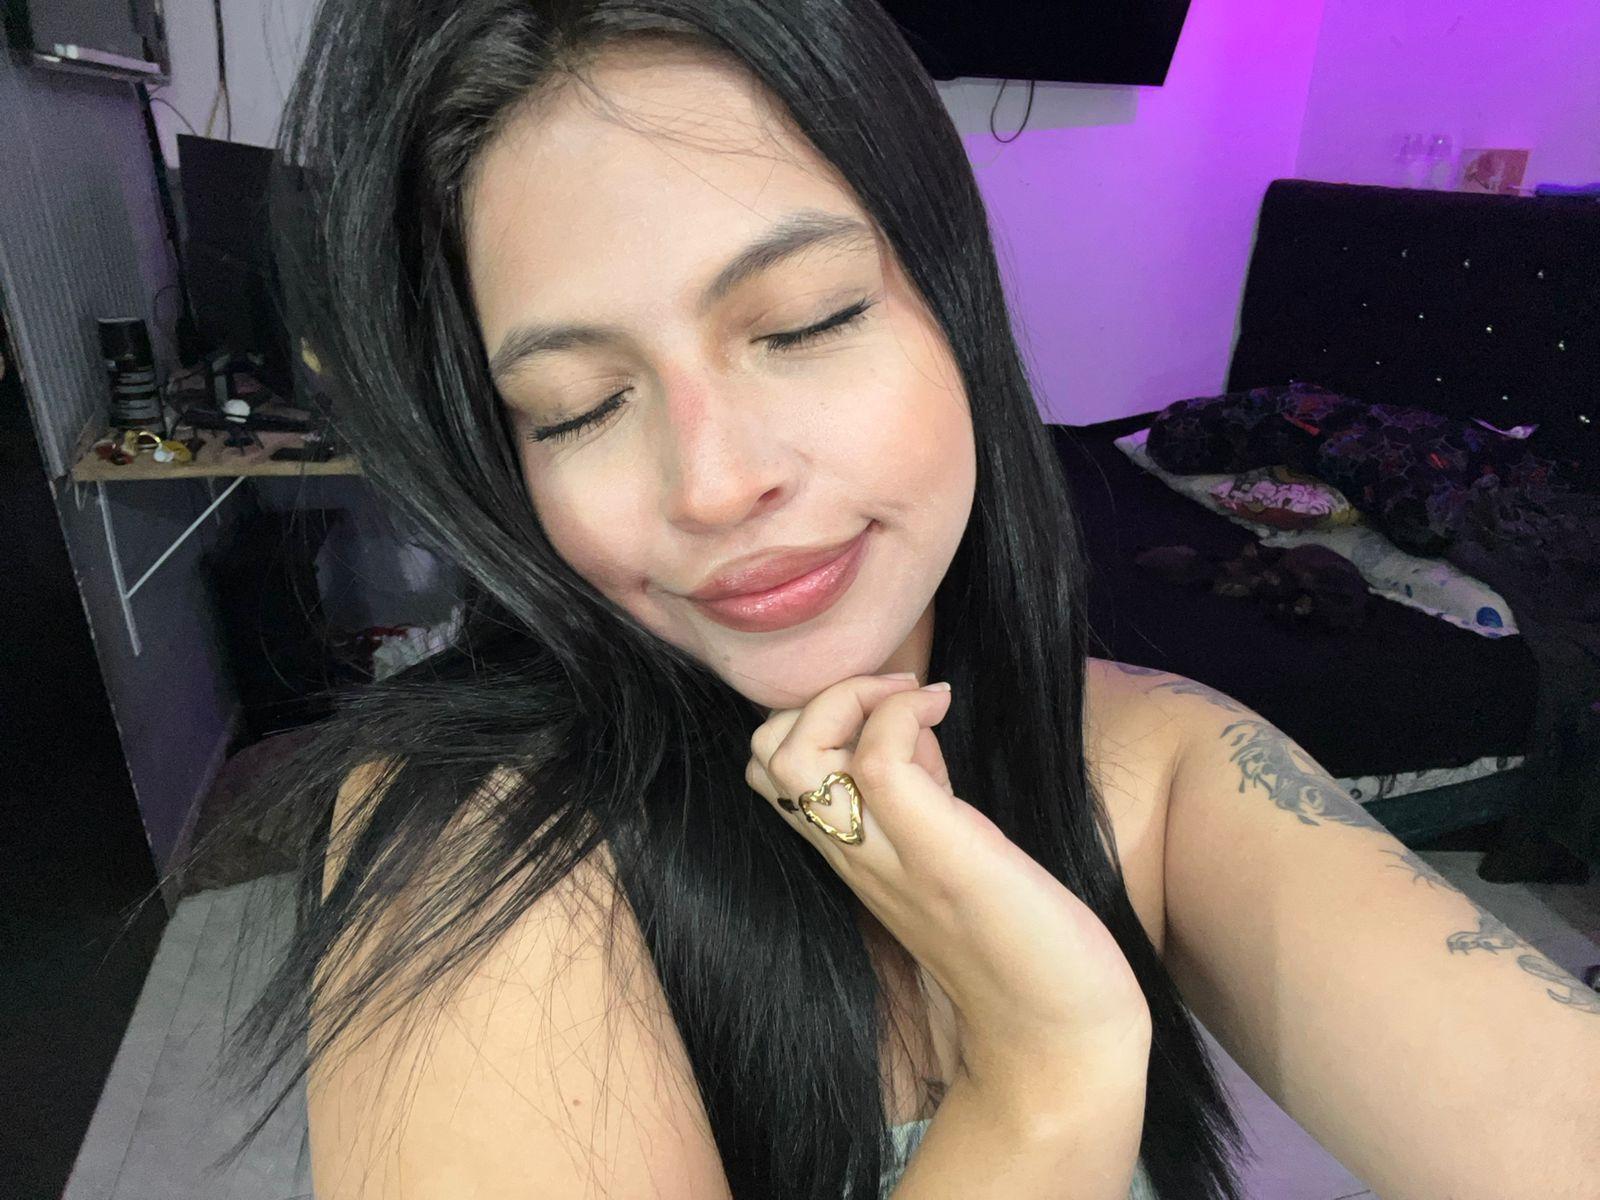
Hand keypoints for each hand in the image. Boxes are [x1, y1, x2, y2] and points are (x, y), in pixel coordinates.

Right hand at [747, 673, 1151, 1087]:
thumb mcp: (949, 839)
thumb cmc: (1018, 933)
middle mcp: (852, 856)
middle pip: (761, 757)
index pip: (767, 770)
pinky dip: (902, 711)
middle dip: (816, 698)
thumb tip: (910, 720)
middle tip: (893, 699)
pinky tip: (944, 708)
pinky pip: (880, 762)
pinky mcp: (938, 856)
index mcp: (851, 853)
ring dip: (846, 698)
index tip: (886, 709)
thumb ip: (920, 783)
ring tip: (911, 700)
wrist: (1057, 1028)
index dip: (811, 716)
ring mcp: (887, 858)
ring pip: (791, 756)